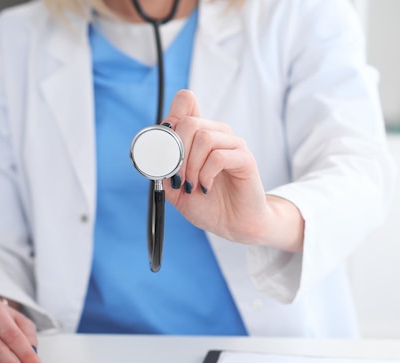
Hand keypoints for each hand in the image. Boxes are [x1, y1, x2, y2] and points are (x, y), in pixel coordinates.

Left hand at [162, 90, 303, 251]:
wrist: (232, 224)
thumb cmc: (206, 203)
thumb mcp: (174, 188)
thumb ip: (163, 168)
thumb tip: (154, 152)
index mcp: (199, 134)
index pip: (186, 101)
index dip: (170, 118)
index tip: (164, 148)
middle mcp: (216, 133)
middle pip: (189, 122)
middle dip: (176, 153)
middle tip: (177, 178)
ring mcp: (232, 144)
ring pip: (204, 137)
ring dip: (191, 166)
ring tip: (191, 185)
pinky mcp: (245, 159)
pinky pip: (219, 155)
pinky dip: (206, 174)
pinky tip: (205, 187)